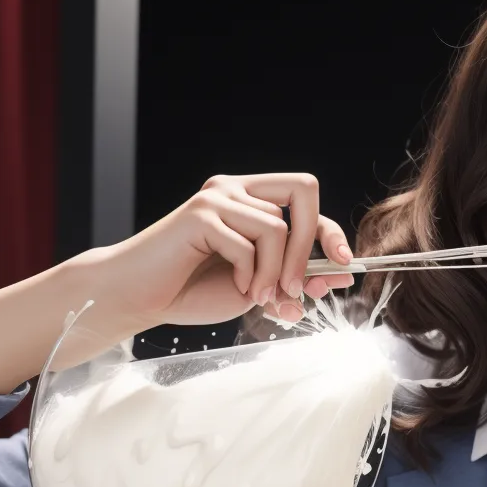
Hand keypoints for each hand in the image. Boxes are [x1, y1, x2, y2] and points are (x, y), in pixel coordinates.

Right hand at [79, 172, 353, 331]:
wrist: (142, 297)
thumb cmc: (195, 290)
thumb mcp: (259, 287)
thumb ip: (295, 279)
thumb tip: (342, 275)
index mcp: (250, 199)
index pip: (306, 199)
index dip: (331, 232)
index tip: (344, 264)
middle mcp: (235, 189)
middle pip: (303, 189)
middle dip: (312, 242)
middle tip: (300, 285)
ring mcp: (216, 198)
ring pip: (277, 228)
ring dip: (276, 273)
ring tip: (259, 297)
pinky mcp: (199, 216)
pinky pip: (247, 245)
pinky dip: (251, 276)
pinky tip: (237, 289)